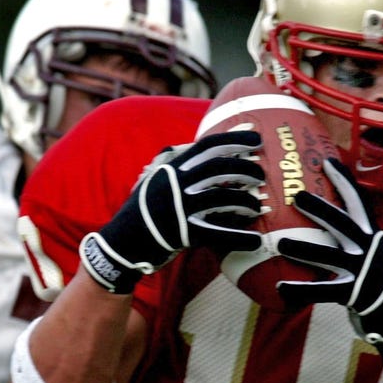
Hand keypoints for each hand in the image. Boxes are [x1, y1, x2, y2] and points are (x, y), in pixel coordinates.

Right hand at [81, 130, 264, 293]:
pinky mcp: (185, 235)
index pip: (207, 145)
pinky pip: (219, 233)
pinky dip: (240, 237)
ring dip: (246, 201)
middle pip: (219, 169)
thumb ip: (175, 163)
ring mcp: (181, 209)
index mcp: (172, 169)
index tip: (256, 139)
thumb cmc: (143, 210)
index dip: (234, 139)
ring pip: (223, 198)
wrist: (121, 243)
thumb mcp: (154, 180)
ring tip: (257, 206)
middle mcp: (177, 185)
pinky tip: (256, 240)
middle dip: (245, 169)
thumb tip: (196, 145)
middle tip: (261, 175)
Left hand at [275, 158, 382, 368]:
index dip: (344, 181)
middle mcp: (369, 249)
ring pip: (329, 256)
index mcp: (372, 235)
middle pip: (343, 224)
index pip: (359, 202)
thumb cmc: (374, 278)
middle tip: (296, 195)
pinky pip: (322, 291)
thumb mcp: (370, 250)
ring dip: (304, 249)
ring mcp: (362, 272)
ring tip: (280, 243)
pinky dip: (300, 290)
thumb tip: (324, 213)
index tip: (328, 161)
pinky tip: (281, 287)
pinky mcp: (353, 294)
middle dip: (321, 208)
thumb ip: (352, 234)